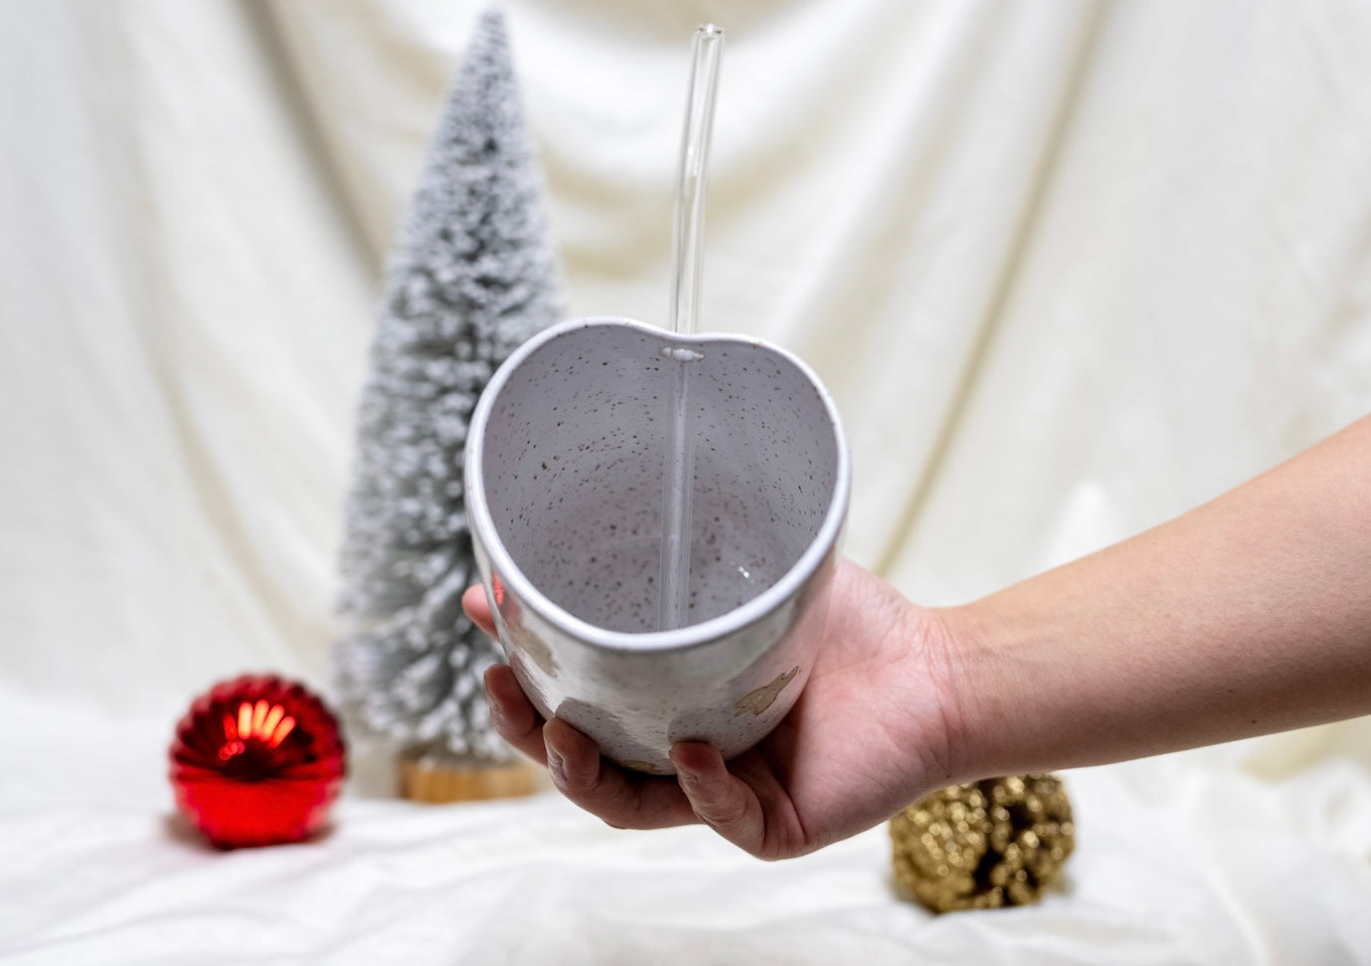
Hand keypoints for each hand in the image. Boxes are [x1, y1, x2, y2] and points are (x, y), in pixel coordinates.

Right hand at [464, 560, 966, 858]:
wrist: (940, 672)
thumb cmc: (855, 627)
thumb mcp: (764, 573)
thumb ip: (705, 542)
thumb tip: (647, 471)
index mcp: (671, 699)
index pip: (580, 692)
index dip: (526, 663)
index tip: (486, 611)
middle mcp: (684, 751)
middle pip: (582, 756)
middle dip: (528, 726)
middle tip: (497, 683)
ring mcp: (723, 794)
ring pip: (627, 802)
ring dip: (581, 771)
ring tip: (558, 727)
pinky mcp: (771, 826)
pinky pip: (721, 816)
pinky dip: (701, 789)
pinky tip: (690, 750)